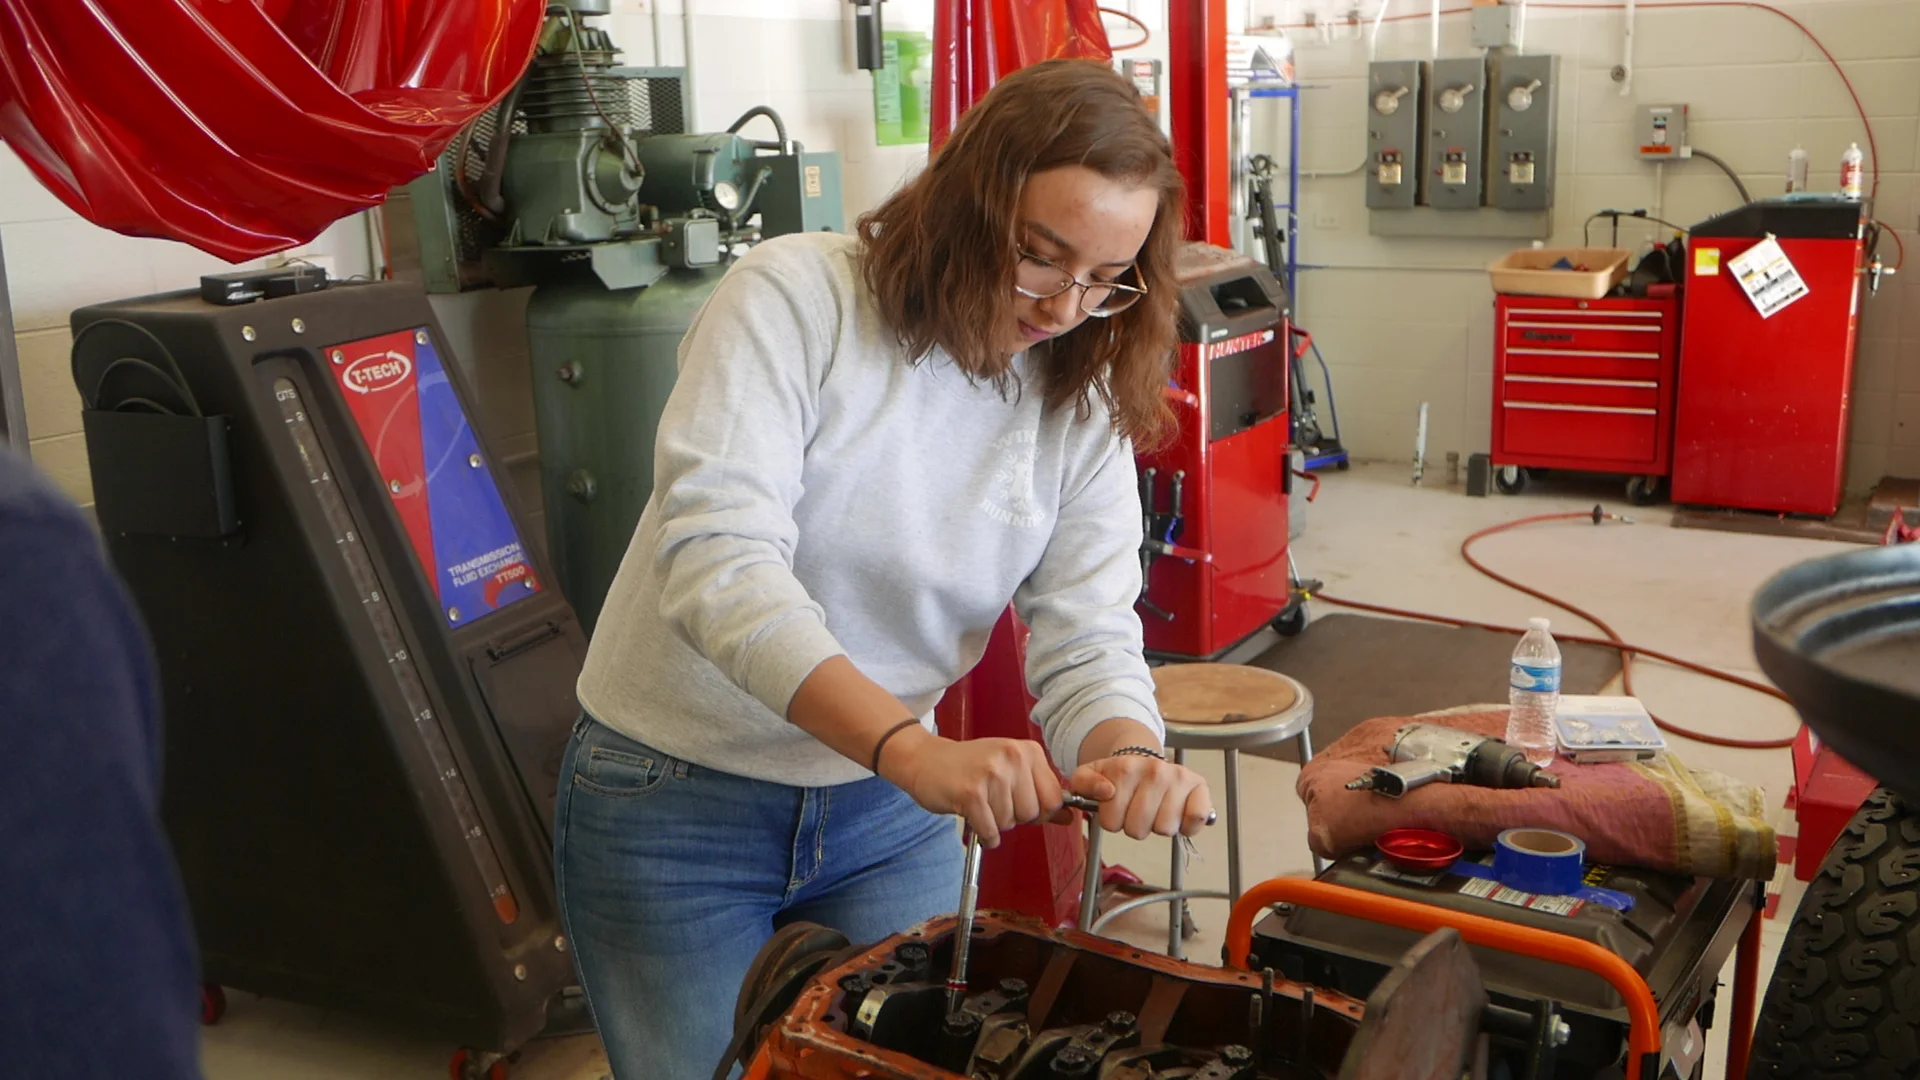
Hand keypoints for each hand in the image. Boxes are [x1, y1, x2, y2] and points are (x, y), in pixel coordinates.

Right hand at [878, 729, 1065, 848]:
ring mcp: (992, 774)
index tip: (1019, 803)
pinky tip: (973, 817)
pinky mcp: (971, 793)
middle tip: (992, 800)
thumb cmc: (969, 767)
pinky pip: (990, 831)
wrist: (925, 759)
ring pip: (1010, 823)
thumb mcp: (1010, 771)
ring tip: (979, 802)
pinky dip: (984, 833)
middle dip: (1013, 817)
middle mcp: (1013, 757)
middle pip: (1032, 813)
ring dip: (994, 822)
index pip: (1054, 799)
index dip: (1038, 811)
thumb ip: (1040, 793)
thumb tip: (1069, 818)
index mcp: (1028, 750)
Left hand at [1068, 754, 1211, 839]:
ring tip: (1155, 810)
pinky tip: (1178, 816)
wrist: (1143, 761)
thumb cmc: (1118, 777)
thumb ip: (1084, 783)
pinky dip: (1187, 825)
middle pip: (1138, 828)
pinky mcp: (1200, 788)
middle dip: (1133, 826)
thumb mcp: (1089, 775)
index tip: (1115, 807)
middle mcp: (1155, 770)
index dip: (1111, 821)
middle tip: (1136, 810)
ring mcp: (1179, 778)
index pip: (1111, 821)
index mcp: (1126, 767)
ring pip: (1164, 828)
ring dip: (1158, 826)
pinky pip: (1195, 818)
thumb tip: (1106, 791)